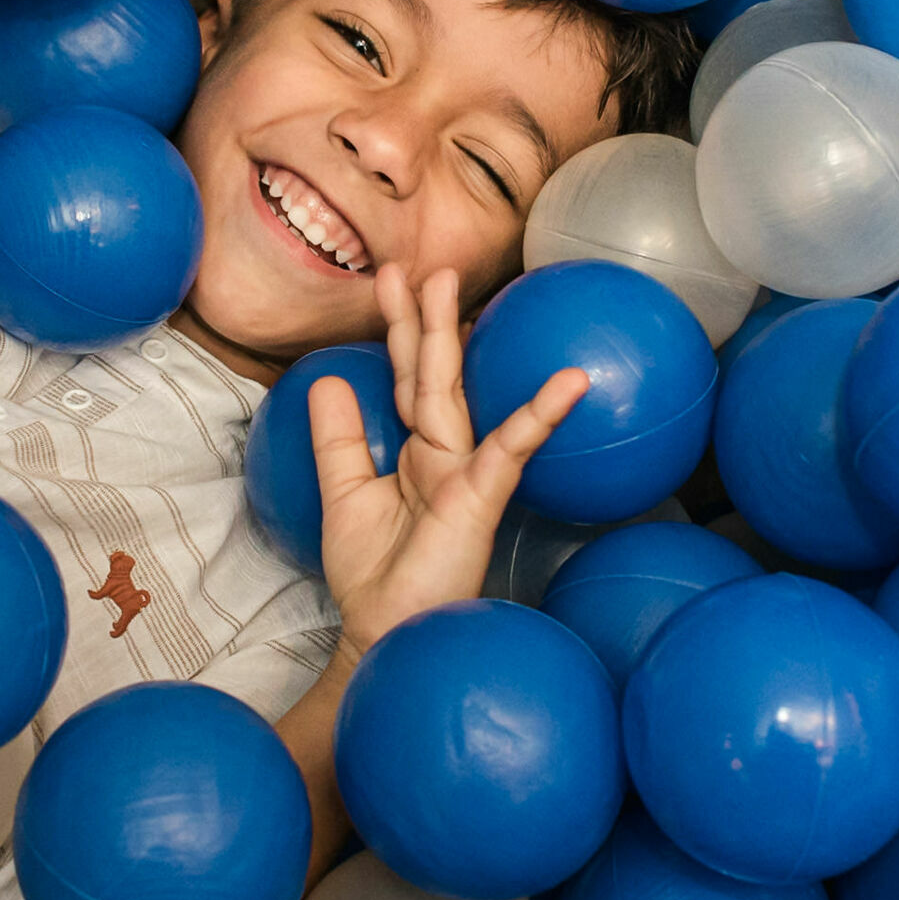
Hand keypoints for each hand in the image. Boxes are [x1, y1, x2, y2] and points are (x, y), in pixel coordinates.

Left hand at [308, 266, 588, 668]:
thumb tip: (329, 378)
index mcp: (416, 451)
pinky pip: (510, 450)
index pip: (404, 378)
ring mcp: (464, 473)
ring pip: (454, 394)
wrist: (386, 634)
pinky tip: (569, 381)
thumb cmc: (374, 574)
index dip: (396, 329)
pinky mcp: (481, 498)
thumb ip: (340, 438)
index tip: (387, 279)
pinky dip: (540, 415)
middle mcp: (443, 454)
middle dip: (423, 318)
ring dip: (451, 339)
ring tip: (452, 287)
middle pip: (430, 373)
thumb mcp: (344, 495)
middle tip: (419, 264)